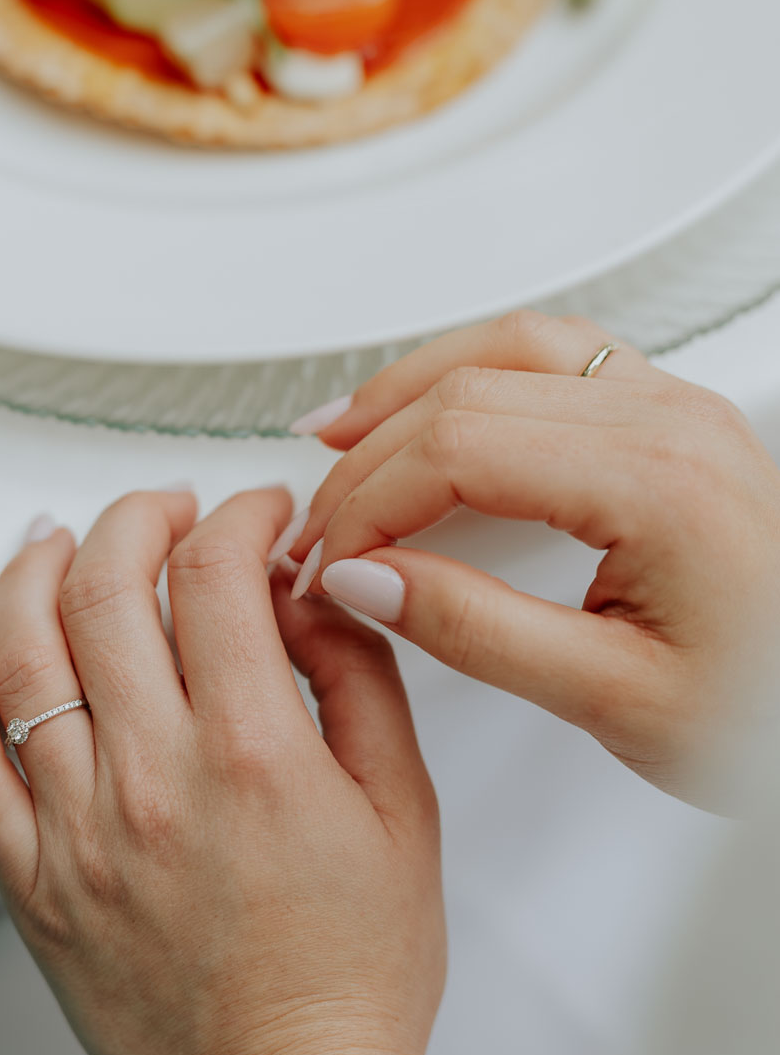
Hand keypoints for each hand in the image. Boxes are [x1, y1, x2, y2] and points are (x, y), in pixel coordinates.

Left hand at [0, 488, 442, 1054]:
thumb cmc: (351, 977)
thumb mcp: (403, 811)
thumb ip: (360, 683)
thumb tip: (312, 594)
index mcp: (251, 755)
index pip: (216, 574)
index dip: (239, 516)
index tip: (257, 516)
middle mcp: (152, 779)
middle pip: (104, 587)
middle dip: (137, 518)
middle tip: (167, 514)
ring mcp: (75, 829)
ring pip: (20, 651)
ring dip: (37, 569)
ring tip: (62, 542)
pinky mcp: (29, 880)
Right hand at [281, 311, 779, 805]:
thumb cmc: (764, 708)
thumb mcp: (614, 698)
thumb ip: (478, 632)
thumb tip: (368, 580)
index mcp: (659, 482)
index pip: (459, 447)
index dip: (368, 502)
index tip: (328, 564)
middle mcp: (671, 421)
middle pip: (468, 391)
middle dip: (368, 457)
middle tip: (319, 532)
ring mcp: (677, 409)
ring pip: (508, 347)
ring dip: (408, 388)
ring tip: (336, 434)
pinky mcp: (675, 420)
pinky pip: (554, 353)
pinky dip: (473, 369)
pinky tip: (432, 401)